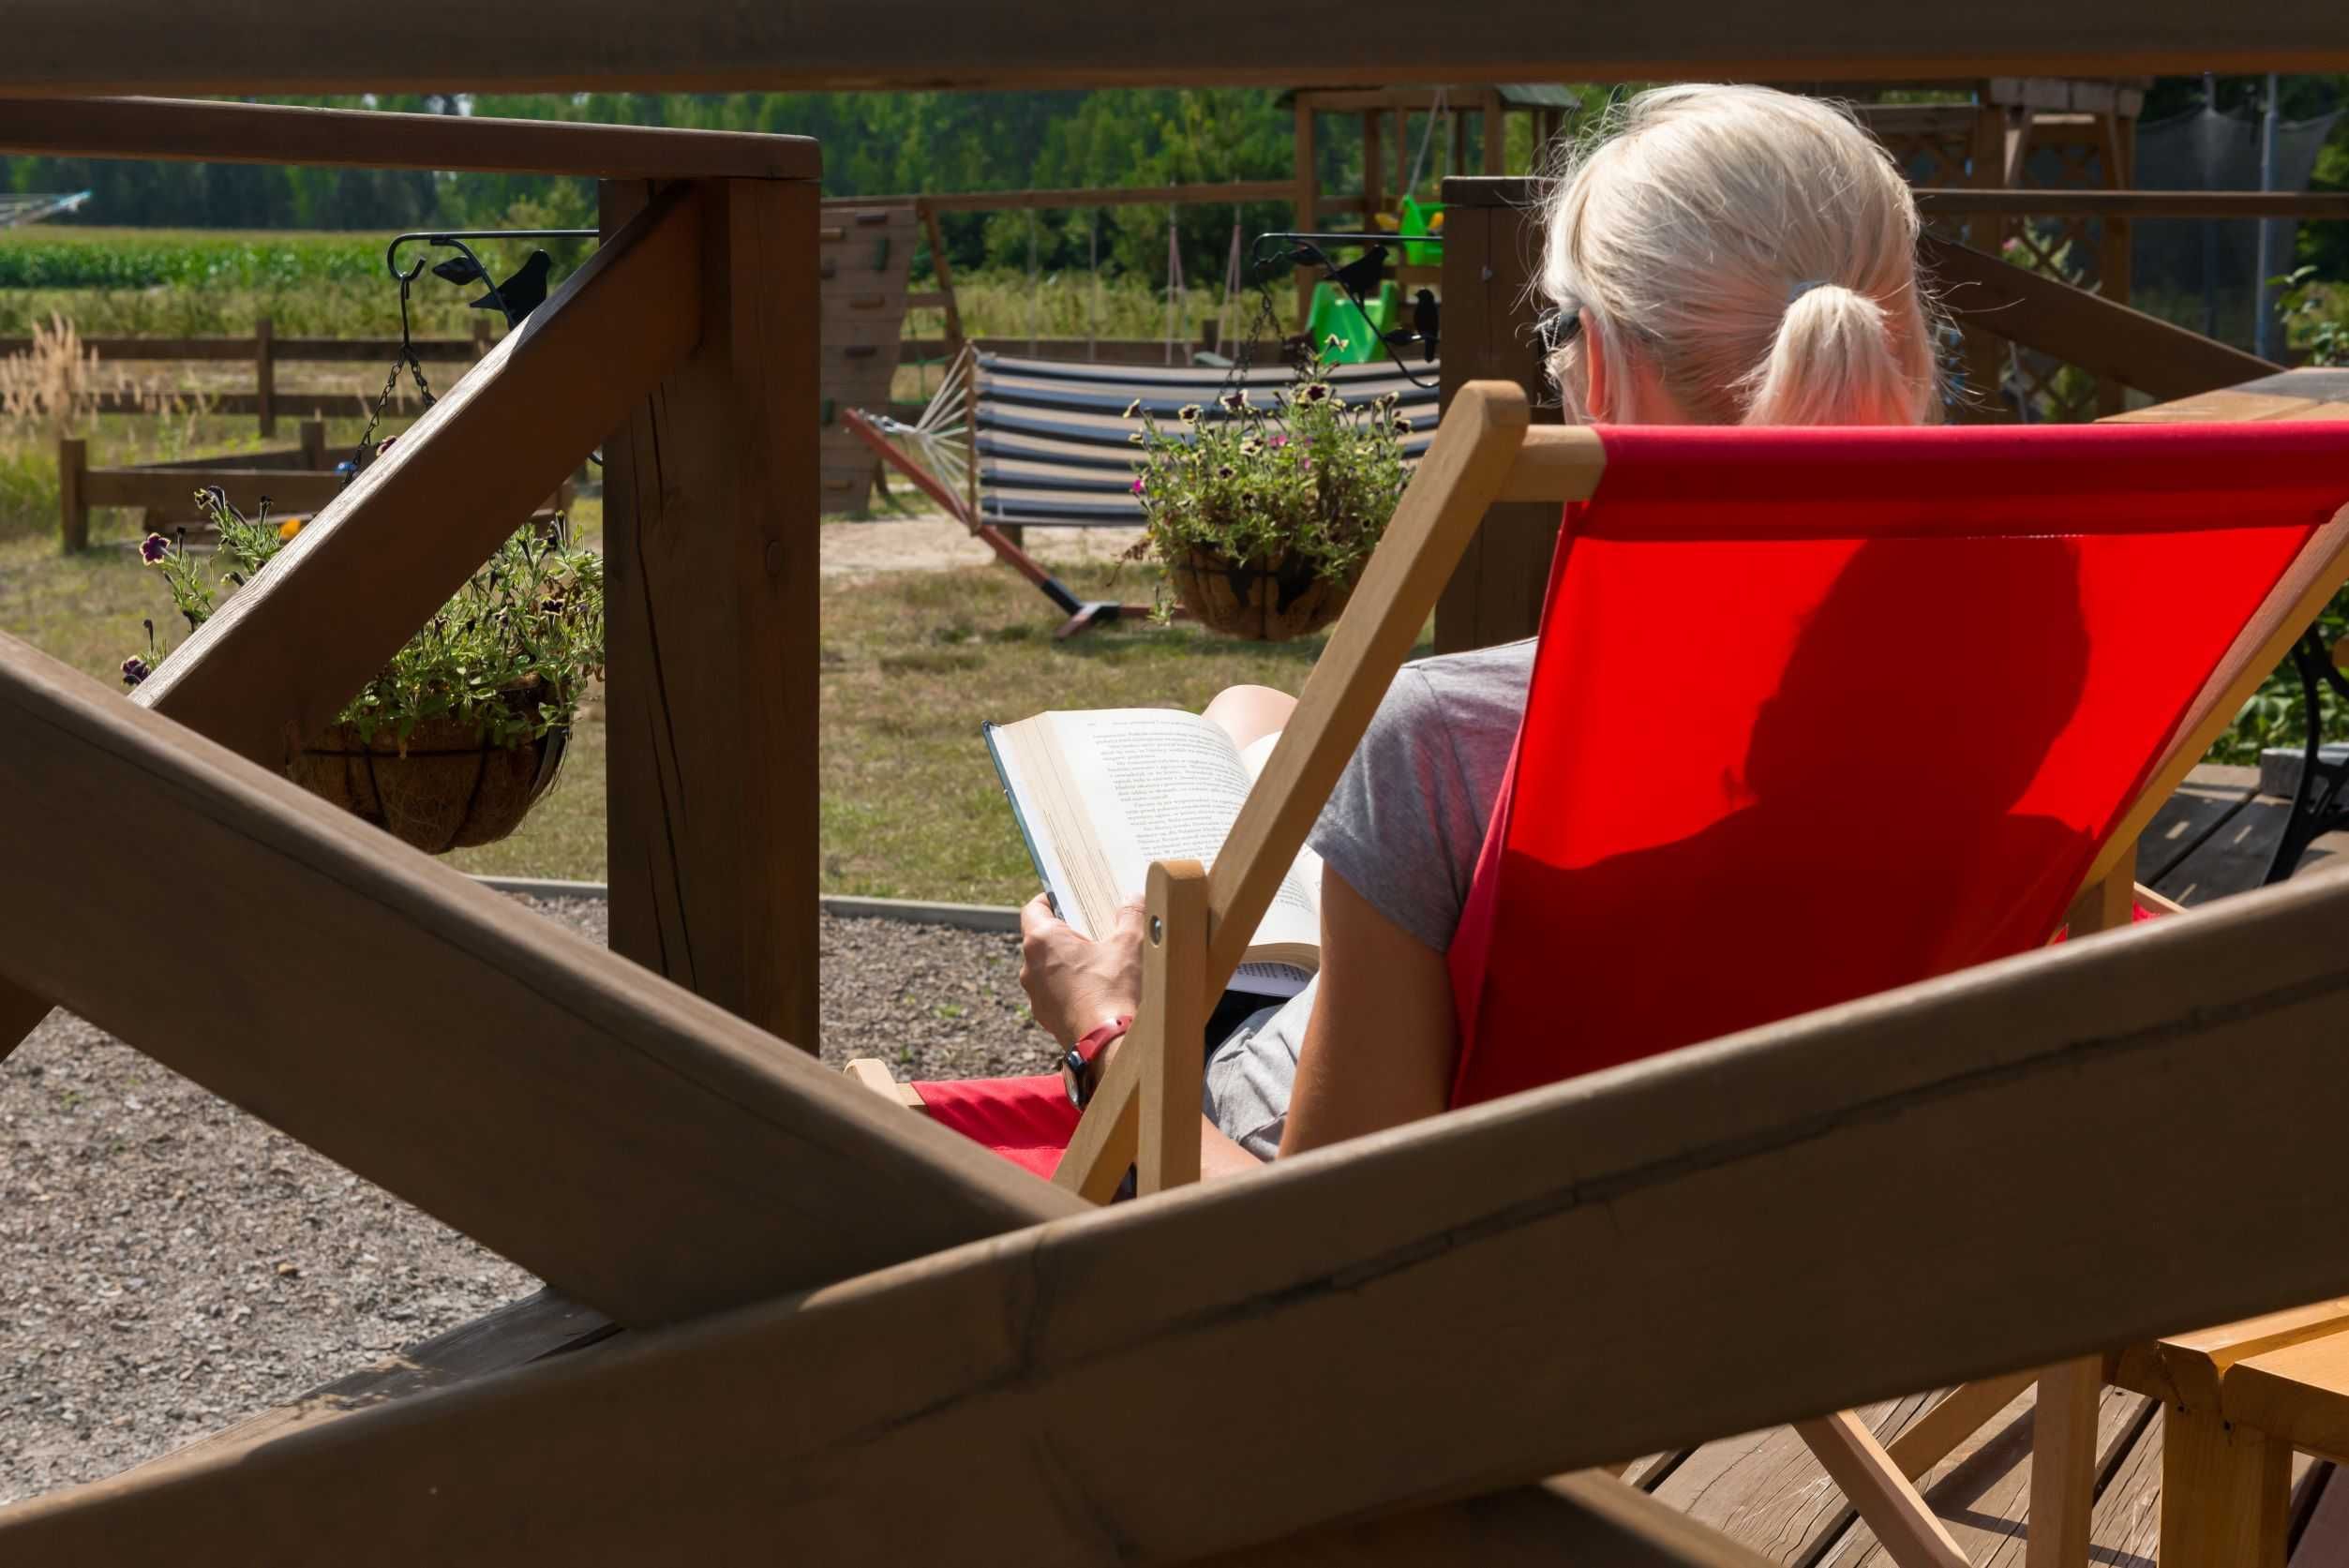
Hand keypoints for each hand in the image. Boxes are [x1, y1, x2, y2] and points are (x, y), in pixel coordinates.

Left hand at [1019, 894, 1144, 1049]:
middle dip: (1067, 931)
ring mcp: (1036, 995)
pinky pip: (1055, 991)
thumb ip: (1130, 914)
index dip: (1050, 898)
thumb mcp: (1130, 943)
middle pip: (1042, 938)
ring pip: (1048, 967)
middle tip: (1094, 926)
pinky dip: (1071, 985)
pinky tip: (1098, 988)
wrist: (1110, 1046)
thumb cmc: (1115, 990)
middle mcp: (1029, 967)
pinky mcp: (1047, 1017)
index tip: (1069, 897)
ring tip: (1101, 960)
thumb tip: (1132, 899)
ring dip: (1069, 961)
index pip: (1034, 908)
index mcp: (1042, 940)